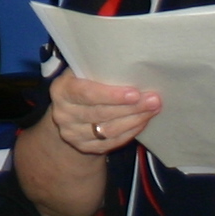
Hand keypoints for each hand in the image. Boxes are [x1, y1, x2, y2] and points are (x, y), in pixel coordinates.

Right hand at [45, 67, 161, 158]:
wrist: (70, 111)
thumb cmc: (84, 84)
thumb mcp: (84, 72)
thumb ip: (100, 71)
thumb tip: (134, 69)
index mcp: (61, 90)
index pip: (86, 93)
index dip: (111, 95)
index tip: (135, 93)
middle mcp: (62, 114)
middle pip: (101, 113)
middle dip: (131, 107)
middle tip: (153, 100)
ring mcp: (72, 133)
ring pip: (109, 130)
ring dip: (135, 120)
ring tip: (152, 110)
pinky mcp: (83, 147)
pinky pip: (111, 142)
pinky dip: (130, 132)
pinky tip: (142, 122)